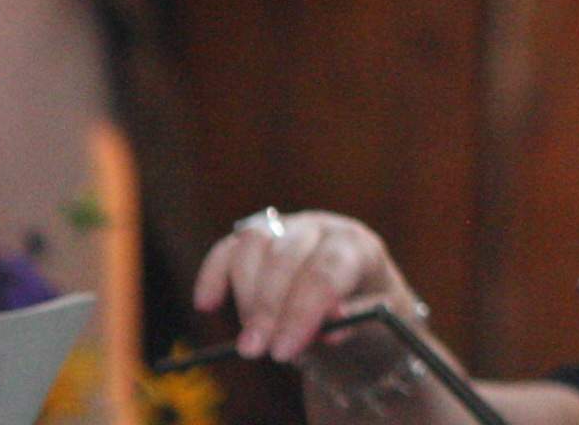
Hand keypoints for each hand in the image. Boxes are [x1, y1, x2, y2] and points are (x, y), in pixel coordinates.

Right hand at [195, 208, 420, 364]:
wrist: (353, 304)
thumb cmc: (363, 317)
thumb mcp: (370, 327)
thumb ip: (354, 324)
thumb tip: (331, 327)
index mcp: (359, 247)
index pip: (328, 270)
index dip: (302, 310)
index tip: (282, 351)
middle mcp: (323, 228)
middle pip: (287, 255)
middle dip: (267, 307)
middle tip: (254, 350)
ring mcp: (289, 226)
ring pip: (255, 243)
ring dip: (245, 294)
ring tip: (251, 338)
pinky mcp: (258, 236)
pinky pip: (228, 248)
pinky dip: (214, 274)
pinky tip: (207, 304)